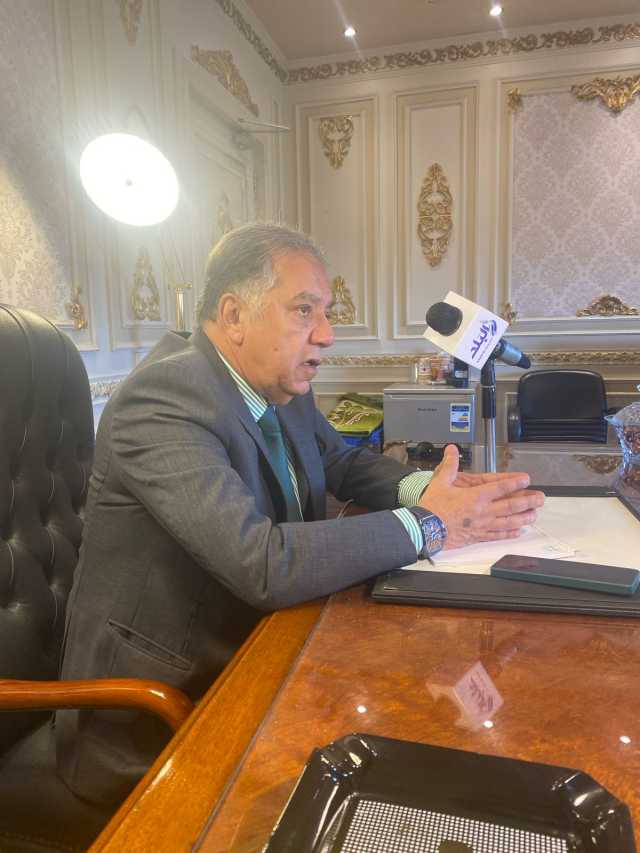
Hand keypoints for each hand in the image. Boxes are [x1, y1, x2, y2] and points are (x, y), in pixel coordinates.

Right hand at [418, 445, 544, 549]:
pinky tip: (518, 532)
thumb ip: (449, 465)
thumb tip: (452, 449)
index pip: (500, 488)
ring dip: (523, 518)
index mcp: (475, 496)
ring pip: (508, 522)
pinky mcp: (477, 536)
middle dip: (527, 501)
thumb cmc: (433, 507)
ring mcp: (482, 526)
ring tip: (534, 515)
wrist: (425, 529)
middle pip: (510, 506)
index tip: (526, 479)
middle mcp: (483, 511)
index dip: (515, 483)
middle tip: (540, 499)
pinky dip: (509, 534)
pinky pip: (497, 535)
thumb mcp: (440, 482)